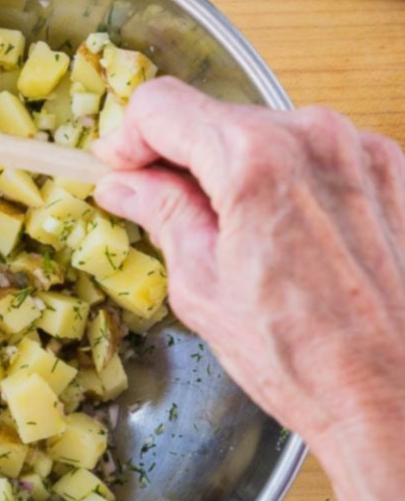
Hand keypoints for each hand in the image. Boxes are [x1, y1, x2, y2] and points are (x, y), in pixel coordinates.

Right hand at [92, 77, 404, 450]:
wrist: (394, 395)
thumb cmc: (303, 357)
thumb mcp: (202, 286)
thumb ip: (162, 214)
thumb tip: (125, 186)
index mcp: (254, 162)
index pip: (162, 106)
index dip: (129, 137)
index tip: (122, 168)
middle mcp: (314, 138)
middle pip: (216, 116)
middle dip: (184, 157)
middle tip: (170, 211)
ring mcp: (362, 151)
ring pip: (267, 134)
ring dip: (239, 169)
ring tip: (240, 235)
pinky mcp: (394, 171)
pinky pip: (318, 155)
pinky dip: (291, 181)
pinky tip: (292, 238)